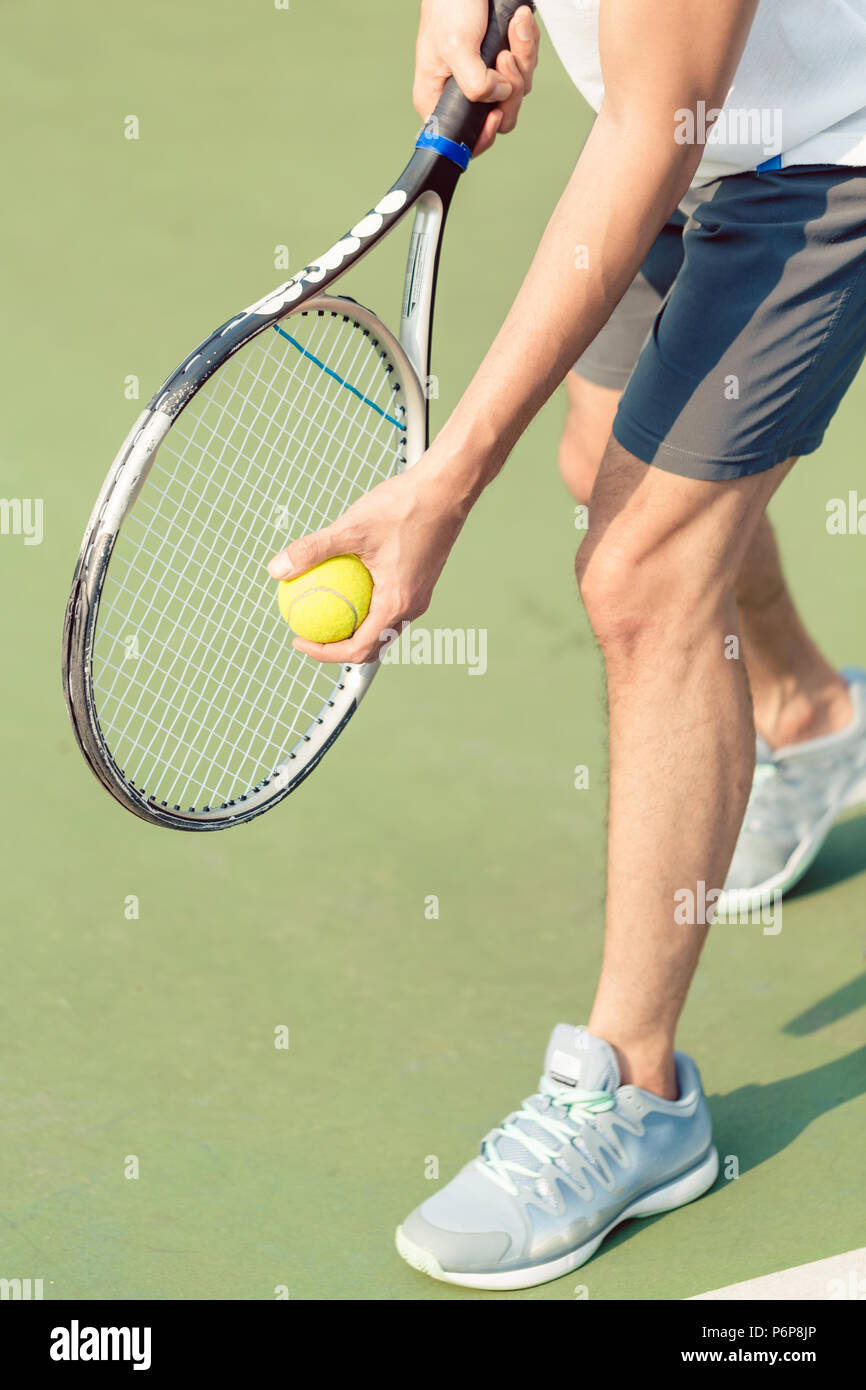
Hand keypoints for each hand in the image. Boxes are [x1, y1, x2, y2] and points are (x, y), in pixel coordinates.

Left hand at [267, 461, 468, 664]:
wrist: (446, 489)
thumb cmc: (404, 506)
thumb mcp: (351, 528)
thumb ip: (314, 550)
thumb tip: (277, 569)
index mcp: (397, 603)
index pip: (358, 648)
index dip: (324, 652)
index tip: (299, 639)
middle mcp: (412, 607)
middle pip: (372, 646)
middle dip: (337, 647)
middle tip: (308, 631)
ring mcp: (419, 596)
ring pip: (382, 627)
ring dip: (353, 628)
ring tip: (324, 610)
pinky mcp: (419, 581)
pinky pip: (389, 606)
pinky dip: (365, 607)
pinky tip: (345, 583)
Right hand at [413, 1, 539, 155]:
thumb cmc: (449, 4)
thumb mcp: (455, 46)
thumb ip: (475, 84)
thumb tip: (500, 97)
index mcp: (438, 98)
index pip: (462, 139)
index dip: (482, 137)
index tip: (495, 115)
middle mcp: (462, 92)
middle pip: (501, 117)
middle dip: (511, 87)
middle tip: (504, 57)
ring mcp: (486, 76)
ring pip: (518, 89)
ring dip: (522, 56)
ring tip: (514, 28)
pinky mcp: (504, 59)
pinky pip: (527, 65)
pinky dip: (527, 42)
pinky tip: (520, 21)